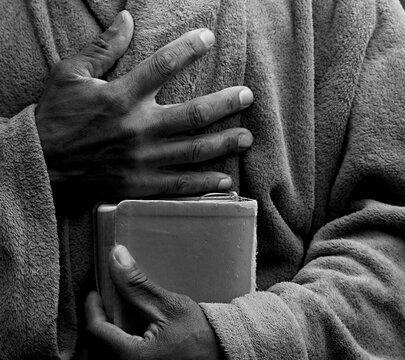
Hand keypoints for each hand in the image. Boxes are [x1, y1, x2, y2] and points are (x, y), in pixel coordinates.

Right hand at [35, 10, 253, 198]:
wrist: (42, 162)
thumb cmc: (56, 116)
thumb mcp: (70, 74)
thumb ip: (102, 47)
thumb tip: (126, 18)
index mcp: (121, 96)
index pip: (164, 66)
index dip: (189, 48)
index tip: (209, 39)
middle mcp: (138, 128)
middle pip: (193, 114)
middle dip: (225, 104)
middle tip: (247, 97)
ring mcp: (142, 159)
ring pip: (193, 150)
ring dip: (224, 143)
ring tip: (246, 137)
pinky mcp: (140, 184)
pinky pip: (178, 185)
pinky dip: (203, 183)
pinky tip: (225, 179)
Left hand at [85, 245, 224, 359]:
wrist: (221, 352)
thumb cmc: (199, 333)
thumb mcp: (168, 305)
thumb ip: (137, 284)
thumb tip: (117, 257)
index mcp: (132, 356)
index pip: (96, 330)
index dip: (92, 307)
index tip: (95, 292)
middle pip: (97, 344)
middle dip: (98, 319)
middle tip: (105, 301)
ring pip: (107, 351)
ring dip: (108, 330)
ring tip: (117, 313)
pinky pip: (120, 354)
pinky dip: (119, 339)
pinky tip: (130, 327)